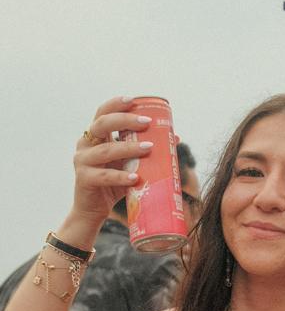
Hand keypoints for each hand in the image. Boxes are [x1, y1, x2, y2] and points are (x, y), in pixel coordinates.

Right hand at [70, 97, 150, 228]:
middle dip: (125, 120)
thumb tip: (176, 138)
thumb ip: (145, 150)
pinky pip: (104, 176)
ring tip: (149, 148)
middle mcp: (85, 144)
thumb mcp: (129, 164)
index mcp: (95, 136)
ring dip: (129, 148)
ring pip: (106, 150)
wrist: (93, 210)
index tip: (133, 100)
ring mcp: (82, 161)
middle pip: (102, 124)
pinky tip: (136, 178)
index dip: (116, 104)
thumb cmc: (113, 183)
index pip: (102, 113)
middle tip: (146, 122)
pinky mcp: (84, 179)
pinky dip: (121, 176)